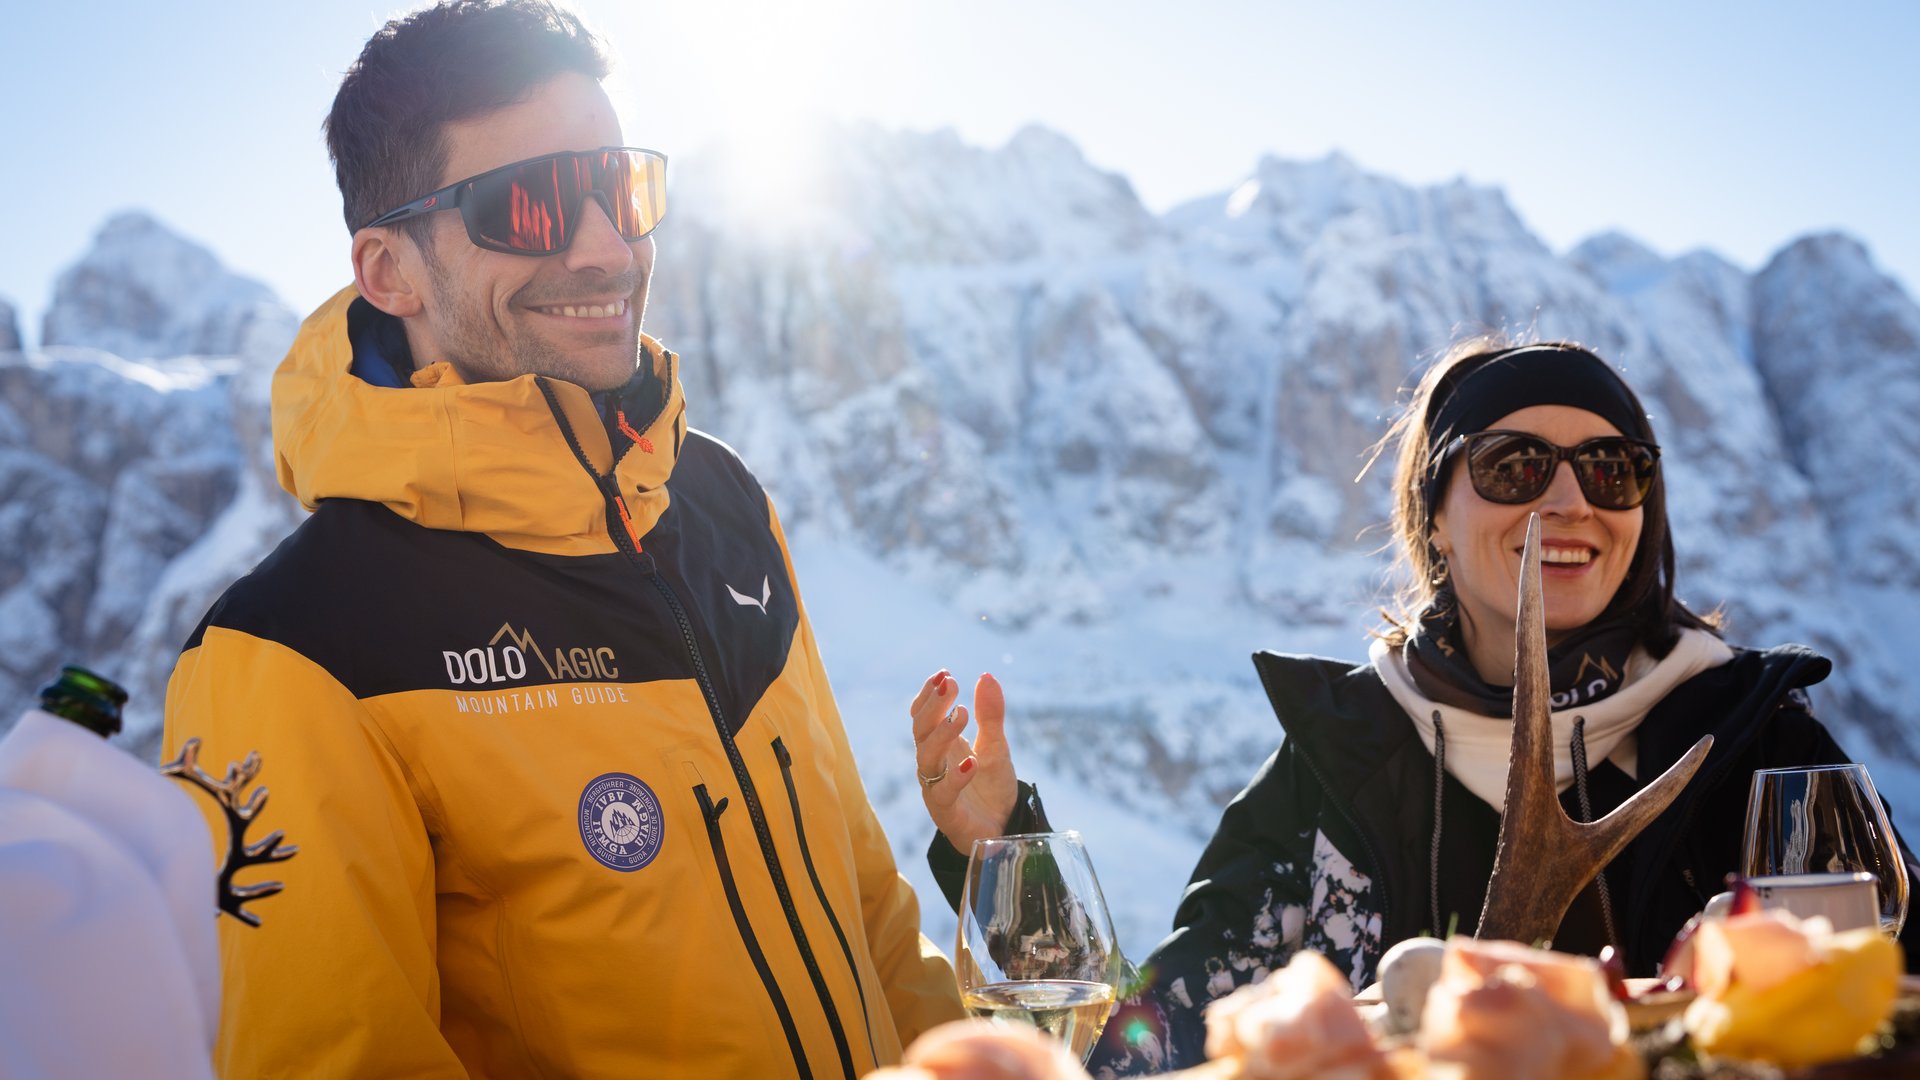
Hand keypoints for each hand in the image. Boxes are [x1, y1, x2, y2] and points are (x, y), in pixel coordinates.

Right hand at [910, 670, 1017, 852]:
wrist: (1003, 829)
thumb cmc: (992, 788)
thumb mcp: (996, 747)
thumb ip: (990, 716)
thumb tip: (986, 676)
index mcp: (941, 746)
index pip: (923, 716)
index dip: (929, 695)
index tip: (944, 674)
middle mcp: (933, 765)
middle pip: (921, 731)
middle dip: (933, 706)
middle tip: (950, 684)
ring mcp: (936, 788)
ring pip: (927, 758)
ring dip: (942, 734)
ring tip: (962, 714)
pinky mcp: (946, 813)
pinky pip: (944, 793)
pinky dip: (955, 778)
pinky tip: (970, 762)